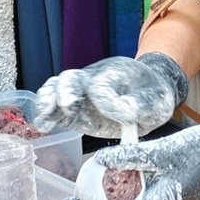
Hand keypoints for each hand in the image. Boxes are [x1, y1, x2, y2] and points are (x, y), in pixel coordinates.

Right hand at [34, 53, 188, 138]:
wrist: (149, 93)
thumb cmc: (153, 94)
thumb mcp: (156, 100)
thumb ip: (140, 105)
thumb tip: (125, 115)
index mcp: (115, 73)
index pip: (102, 85)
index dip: (108, 102)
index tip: (126, 117)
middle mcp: (93, 79)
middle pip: (71, 78)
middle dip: (66, 92)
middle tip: (67, 107)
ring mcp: (81, 94)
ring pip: (56, 89)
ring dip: (48, 101)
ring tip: (45, 118)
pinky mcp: (75, 111)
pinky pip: (56, 108)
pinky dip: (46, 114)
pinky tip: (44, 126)